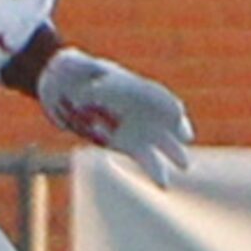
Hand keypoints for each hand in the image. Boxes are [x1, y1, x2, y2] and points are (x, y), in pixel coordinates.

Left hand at [37, 47, 194, 186]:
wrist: (65, 86)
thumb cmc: (77, 71)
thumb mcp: (78, 65)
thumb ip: (85, 71)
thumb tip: (90, 89)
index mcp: (138, 87)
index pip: (159, 96)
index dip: (167, 104)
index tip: (175, 112)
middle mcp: (146, 109)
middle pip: (170, 121)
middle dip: (179, 129)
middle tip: (185, 137)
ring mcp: (140, 128)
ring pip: (164, 144)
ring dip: (174, 155)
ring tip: (183, 166)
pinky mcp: (129, 146)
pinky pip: (147, 159)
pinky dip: (155, 170)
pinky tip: (164, 184)